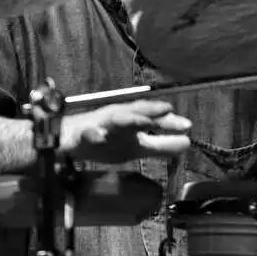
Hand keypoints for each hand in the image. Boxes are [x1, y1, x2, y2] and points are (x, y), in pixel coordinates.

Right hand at [61, 100, 191, 163]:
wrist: (69, 141)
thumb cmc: (106, 138)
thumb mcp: (136, 145)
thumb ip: (161, 145)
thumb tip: (187, 143)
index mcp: (130, 121)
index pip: (151, 118)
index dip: (167, 120)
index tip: (186, 125)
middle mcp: (116, 119)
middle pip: (136, 113)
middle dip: (150, 111)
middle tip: (167, 110)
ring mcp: (98, 126)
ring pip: (113, 118)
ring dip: (127, 118)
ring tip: (142, 121)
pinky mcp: (81, 136)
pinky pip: (86, 134)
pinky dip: (93, 134)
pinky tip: (100, 137)